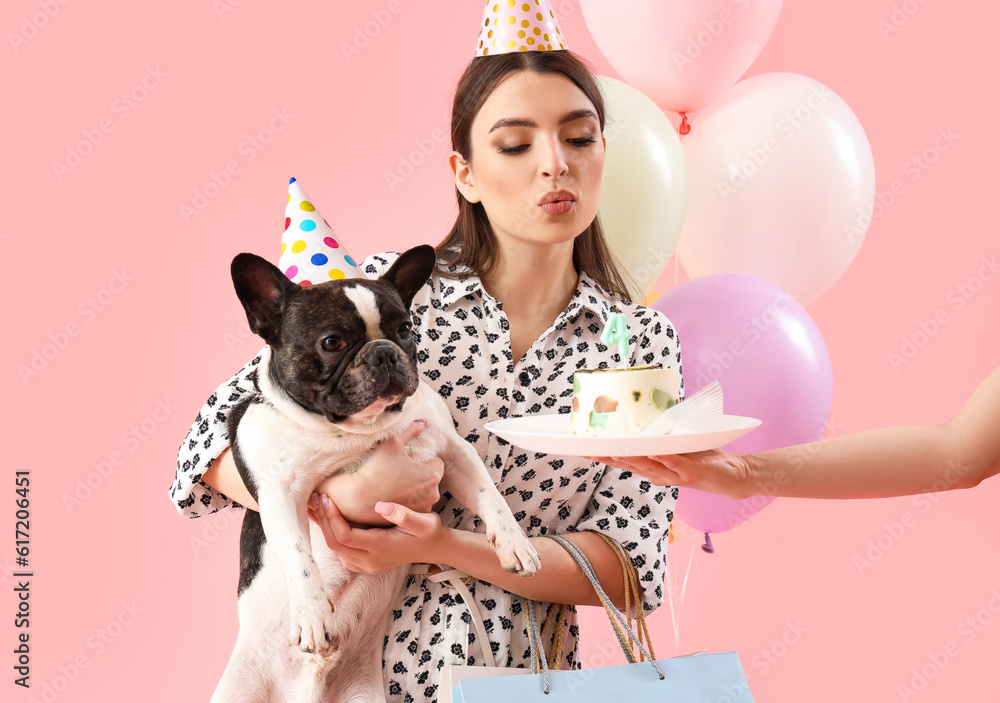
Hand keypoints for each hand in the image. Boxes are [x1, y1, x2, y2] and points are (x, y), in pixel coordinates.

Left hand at [306, 494, 448, 573]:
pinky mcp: (366, 566)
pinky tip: (329, 521)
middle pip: (335, 544)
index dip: (332, 518)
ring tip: (318, 507)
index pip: (345, 536)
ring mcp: (367, 566)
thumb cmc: (429, 531)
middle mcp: (371, 561)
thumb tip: (380, 505)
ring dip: (325, 529)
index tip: (327, 498)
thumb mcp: (423, 521)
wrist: (434, 548)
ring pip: (336, 551)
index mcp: (381, 547)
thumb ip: (404, 514)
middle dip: (323, 521)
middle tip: (317, 498)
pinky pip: (342, 554)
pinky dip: (332, 537)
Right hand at [316, 420, 444, 526]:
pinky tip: (398, 495)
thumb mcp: (392, 443)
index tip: (411, 460)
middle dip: (422, 473)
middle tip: (404, 470)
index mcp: (432, 474)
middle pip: (433, 477)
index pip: (437, 462)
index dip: (424, 459)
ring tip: (400, 483)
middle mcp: (433, 493)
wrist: (358, 498)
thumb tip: (423, 422)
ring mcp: (425, 508)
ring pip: (426, 492)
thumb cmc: (376, 469)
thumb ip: (410, 430)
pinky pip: (418, 504)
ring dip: (418, 487)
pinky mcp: (414, 518)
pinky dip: (411, 500)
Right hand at [585, 449, 755, 499]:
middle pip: (629, 464)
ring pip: (646, 465)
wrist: (734, 476)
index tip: (584, 445)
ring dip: (629, 456)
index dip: (604, 454)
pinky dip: (662, 457)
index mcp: (654, 467)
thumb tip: (649, 409)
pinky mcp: (690, 472)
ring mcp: (674, 474)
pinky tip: (651, 451)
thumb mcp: (679, 444)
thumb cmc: (705, 459)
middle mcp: (659, 473)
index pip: (625, 460)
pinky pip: (673, 462)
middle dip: (608, 455)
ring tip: (612, 449)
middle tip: (587, 448)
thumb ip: (663, 434)